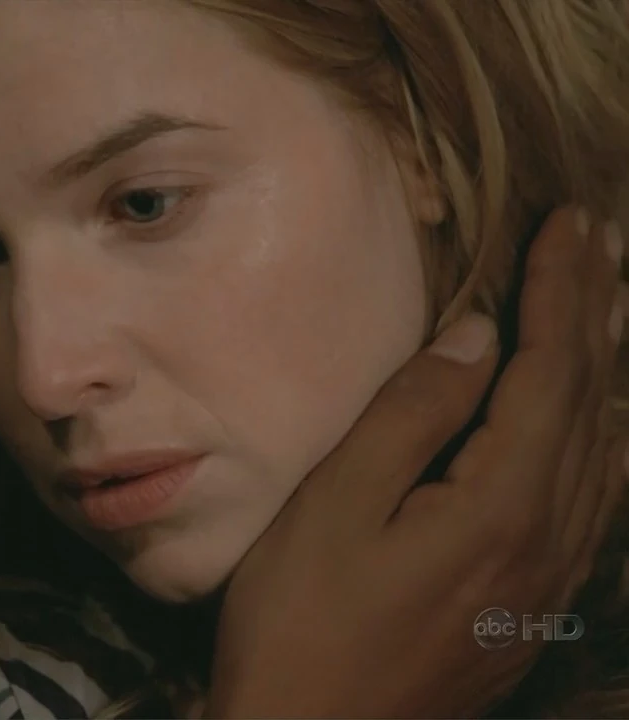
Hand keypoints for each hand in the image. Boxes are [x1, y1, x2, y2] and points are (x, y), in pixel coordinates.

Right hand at [206, 206, 628, 718]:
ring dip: (607, 371)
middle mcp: (549, 540)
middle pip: (592, 406)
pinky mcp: (531, 606)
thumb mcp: (334, 507)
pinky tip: (611, 433)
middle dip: (597, 316)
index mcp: (504, 506)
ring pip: (604, 455)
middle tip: (608, 242)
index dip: (563, 293)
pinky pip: (596, 503)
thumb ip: (411, 416)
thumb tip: (478, 336)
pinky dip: (606, 443)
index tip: (573, 222)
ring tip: (616, 309)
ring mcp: (548, 581)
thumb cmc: (301, 621)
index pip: (552, 373)